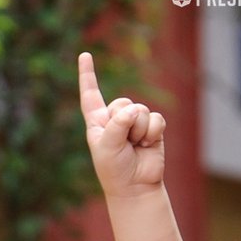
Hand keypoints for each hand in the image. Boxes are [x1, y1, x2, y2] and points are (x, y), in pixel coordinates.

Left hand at [78, 52, 165, 198]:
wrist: (135, 185)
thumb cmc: (114, 168)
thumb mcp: (108, 147)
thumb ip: (117, 125)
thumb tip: (133, 110)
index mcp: (97, 122)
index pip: (90, 94)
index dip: (87, 75)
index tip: (84, 54)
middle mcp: (115, 118)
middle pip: (123, 102)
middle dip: (125, 122)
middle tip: (124, 143)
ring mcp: (134, 122)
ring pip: (141, 110)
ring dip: (139, 131)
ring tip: (135, 146)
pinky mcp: (152, 127)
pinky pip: (156, 118)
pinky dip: (152, 132)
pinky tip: (148, 145)